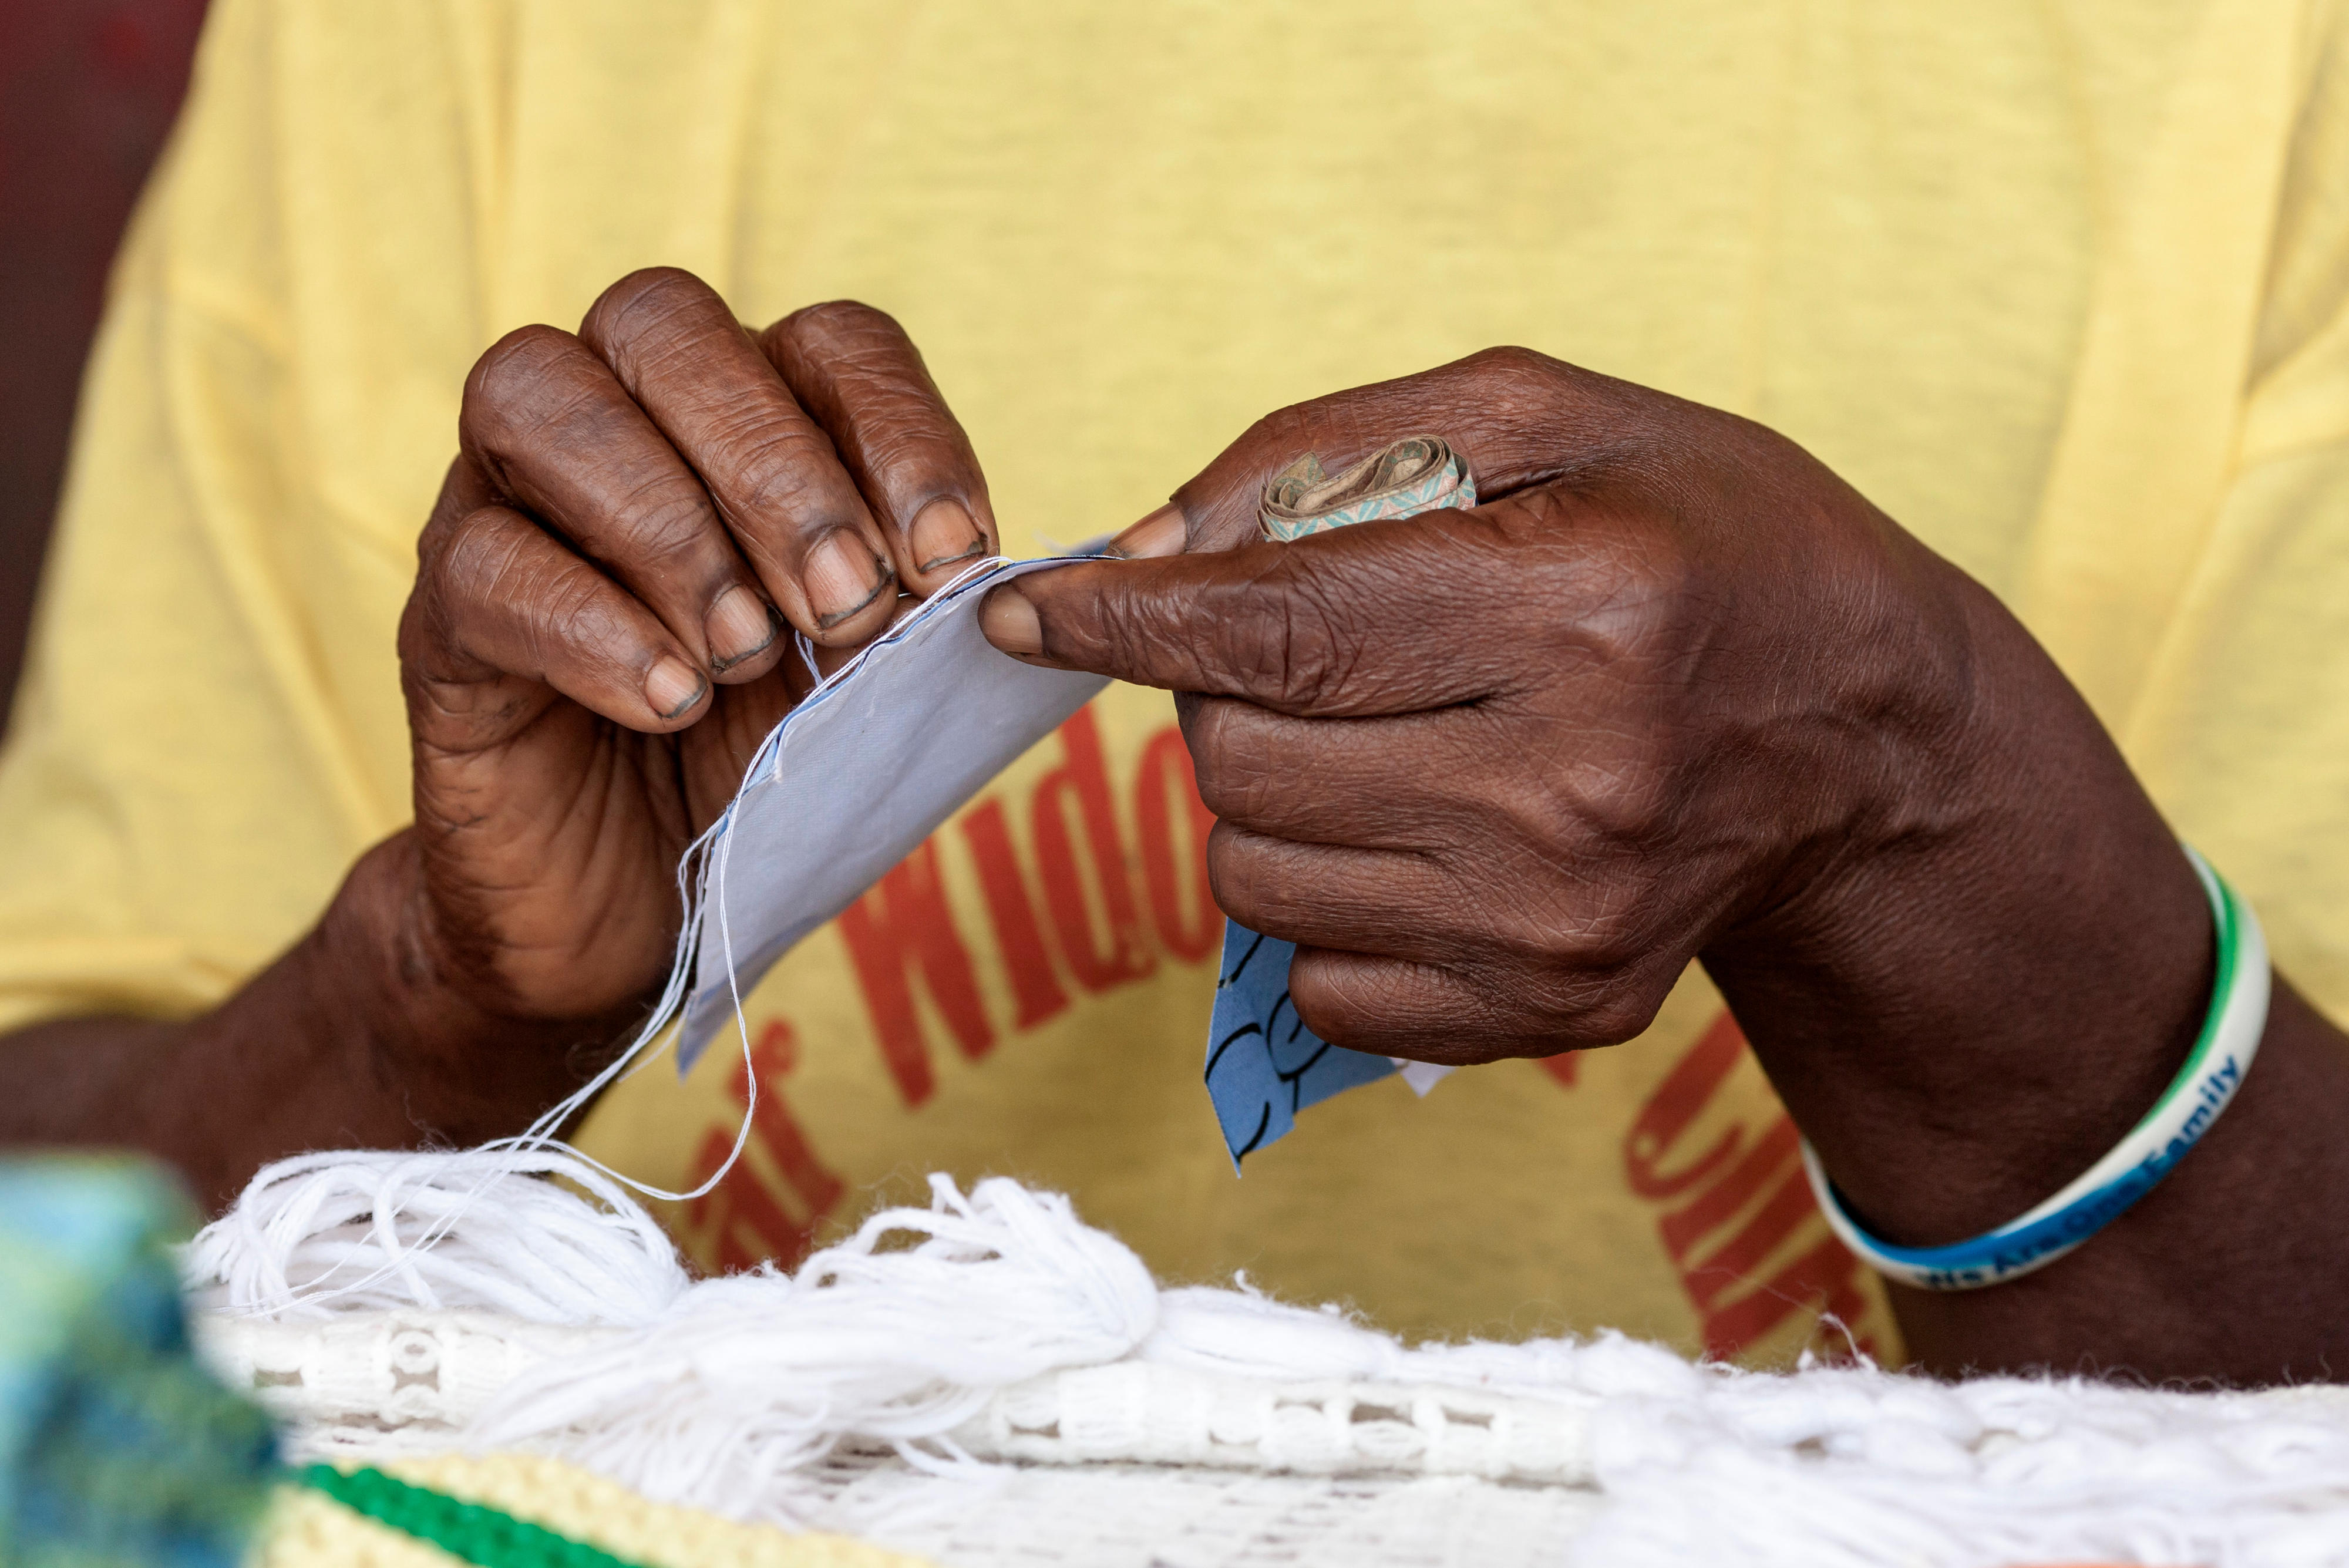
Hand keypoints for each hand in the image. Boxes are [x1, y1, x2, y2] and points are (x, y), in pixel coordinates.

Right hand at [391, 269, 998, 1076]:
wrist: (637, 916)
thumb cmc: (769, 773)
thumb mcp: (873, 683)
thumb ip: (923, 611)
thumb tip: (995, 575)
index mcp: (746, 423)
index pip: (828, 340)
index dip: (899, 428)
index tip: (953, 559)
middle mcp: (615, 425)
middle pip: (663, 321)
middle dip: (774, 463)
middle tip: (843, 607)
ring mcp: (504, 505)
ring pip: (536, 393)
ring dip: (670, 523)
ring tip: (747, 654)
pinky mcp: (439, 617)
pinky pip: (485, 560)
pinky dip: (593, 626)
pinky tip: (671, 703)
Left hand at [979, 348, 2348, 1380]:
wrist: (1867, 735)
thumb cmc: (1702, 540)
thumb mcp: (1554, 416)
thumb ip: (1332, 447)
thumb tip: (1147, 546)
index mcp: (1582, 606)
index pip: (1275, 627)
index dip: (1119, 618)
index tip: (1021, 614)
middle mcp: (1573, 785)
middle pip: (1238, 762)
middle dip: (1222, 695)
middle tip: (1310, 654)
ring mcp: (1561, 921)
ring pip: (1254, 877)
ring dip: (1265, 797)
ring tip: (1376, 739)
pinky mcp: (1553, 1009)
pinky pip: (1316, 976)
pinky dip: (1322, 900)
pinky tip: (1413, 835)